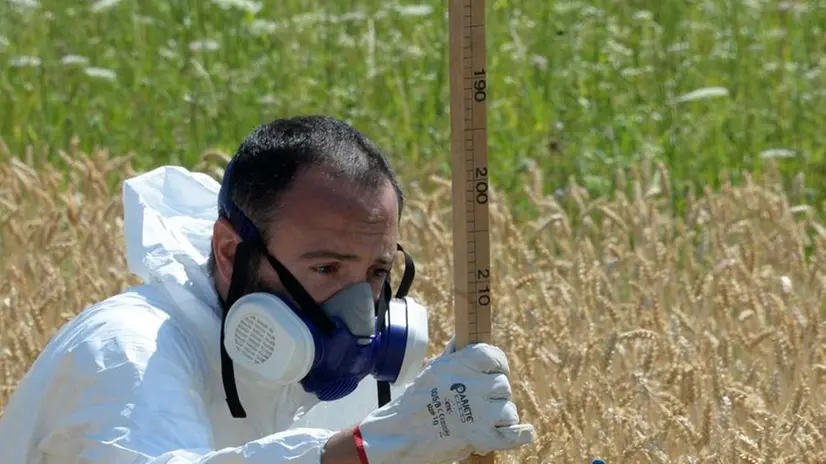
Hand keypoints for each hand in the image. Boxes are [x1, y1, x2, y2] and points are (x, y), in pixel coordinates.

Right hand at [354, 342, 534, 463]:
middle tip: (482, 402)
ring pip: (509, 409)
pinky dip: (521, 434)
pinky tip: (525, 431)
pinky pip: (512, 435)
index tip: (496, 371)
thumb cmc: (415, 402)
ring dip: (501, 416)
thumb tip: (463, 337)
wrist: (399, 435)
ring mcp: (478, 412)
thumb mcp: (433, 370)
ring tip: (485, 420)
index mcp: (459, 365)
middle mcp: (471, 385)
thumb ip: (454, 354)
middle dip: (496, 394)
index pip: (493, 356)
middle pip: (503, 385)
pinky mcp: (480, 438)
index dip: (498, 363)